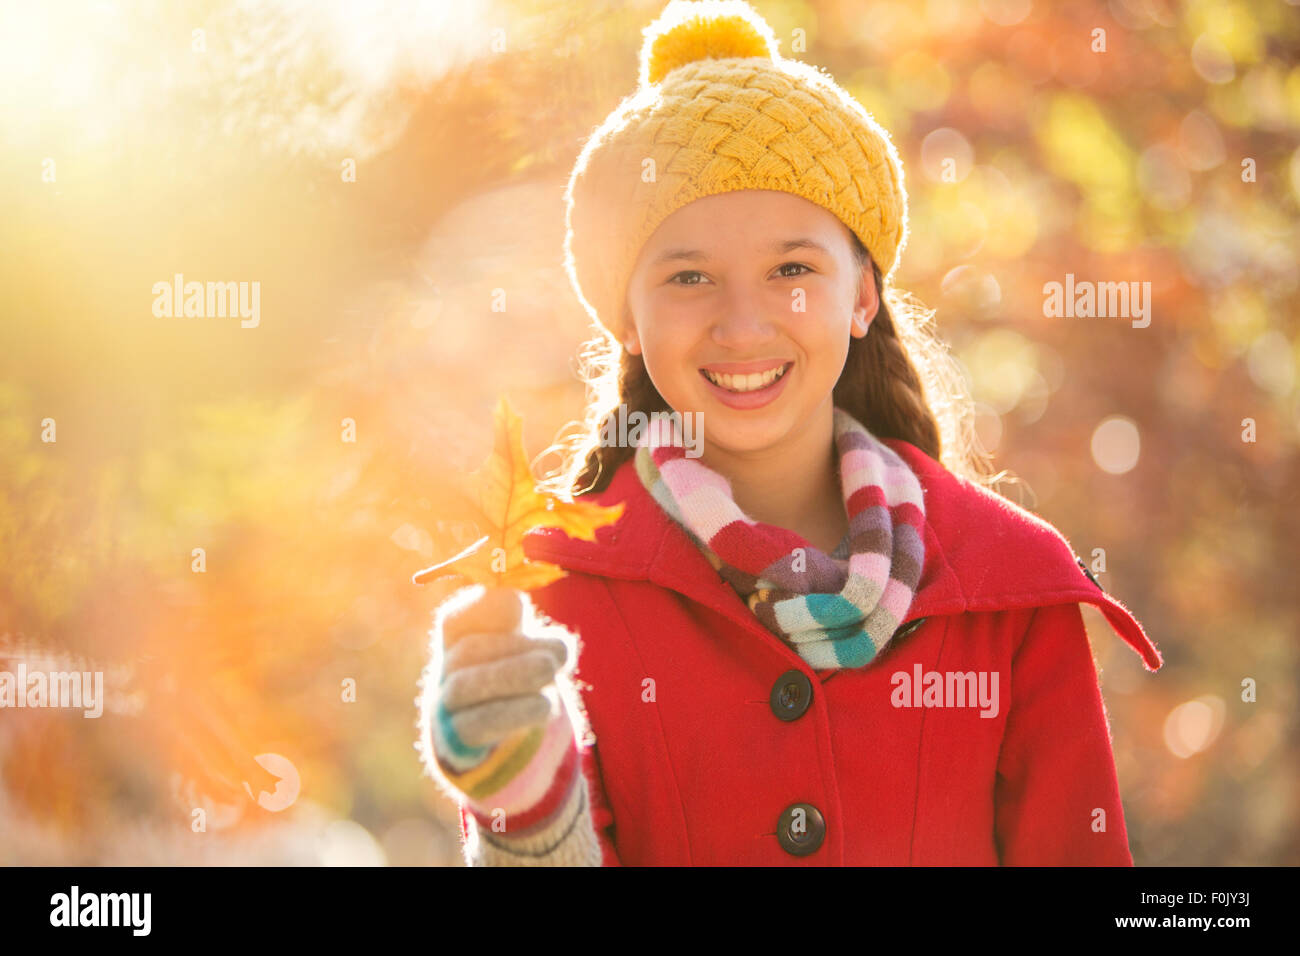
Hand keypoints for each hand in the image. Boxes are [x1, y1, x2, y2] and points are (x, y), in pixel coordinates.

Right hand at [434, 586, 571, 749]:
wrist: (506, 747)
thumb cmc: (516, 683)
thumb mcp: (523, 648)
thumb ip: (522, 628)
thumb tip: (523, 610)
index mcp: (459, 642)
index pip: (456, 619)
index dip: (482, 607)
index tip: (518, 605)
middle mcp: (445, 672)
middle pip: (468, 650)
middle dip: (514, 647)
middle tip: (554, 656)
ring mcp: (445, 709)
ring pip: (465, 686)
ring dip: (513, 674)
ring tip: (550, 671)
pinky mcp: (457, 744)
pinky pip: (476, 724)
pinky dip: (514, 712)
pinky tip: (544, 705)